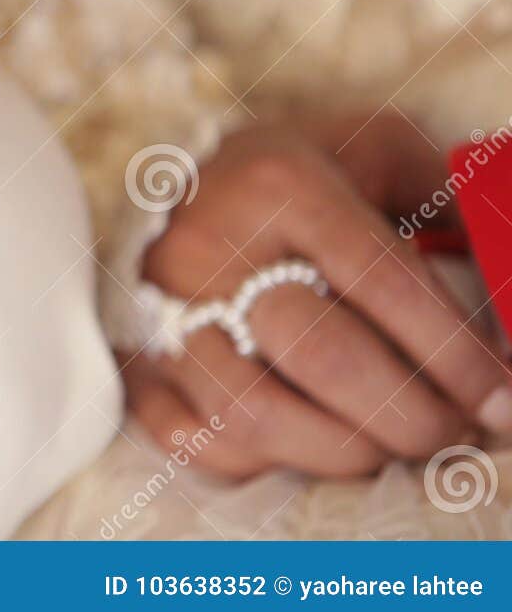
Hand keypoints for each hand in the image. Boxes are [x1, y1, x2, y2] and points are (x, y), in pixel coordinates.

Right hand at [124, 114, 511, 478]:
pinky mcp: (137, 358)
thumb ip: (447, 194)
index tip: (502, 400)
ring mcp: (164, 308)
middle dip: (410, 414)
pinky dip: (260, 461)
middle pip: (321, 355)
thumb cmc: (298, 176)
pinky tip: (307, 446)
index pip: (383, 282)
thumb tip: (507, 272)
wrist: (182, 184)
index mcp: (283, 184)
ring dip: (343, 450)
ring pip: (253, 410)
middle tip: (454, 433)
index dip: (455, 353)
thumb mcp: (373, 150)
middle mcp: (212, 243)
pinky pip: (192, 436)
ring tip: (388, 446)